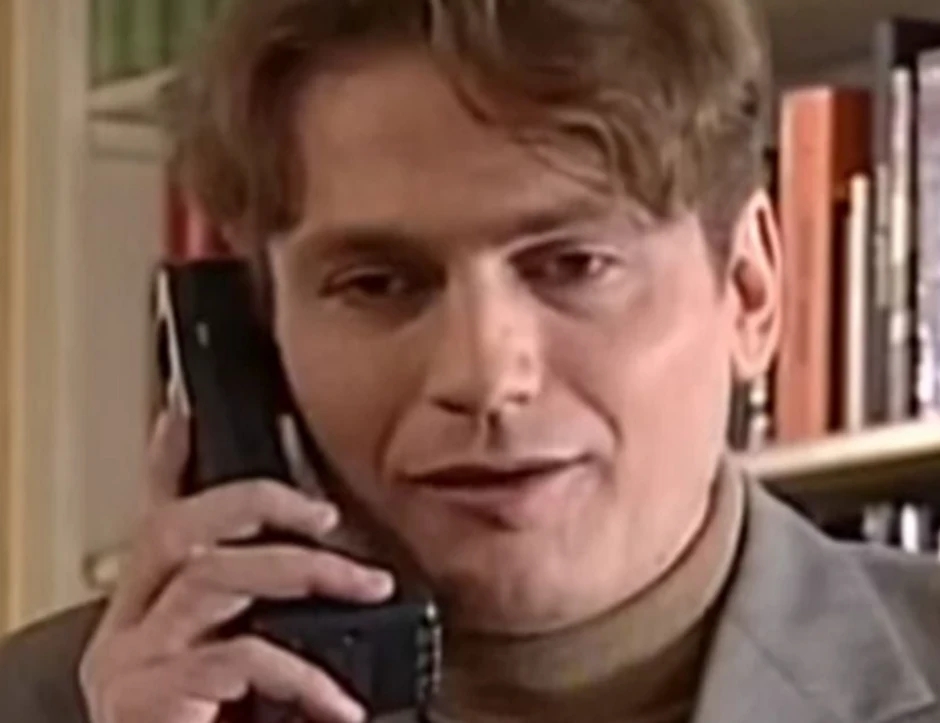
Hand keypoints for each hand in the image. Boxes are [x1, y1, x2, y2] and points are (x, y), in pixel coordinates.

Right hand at [79, 405, 394, 722]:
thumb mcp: (240, 666)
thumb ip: (265, 617)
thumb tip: (340, 578)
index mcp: (148, 608)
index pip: (157, 515)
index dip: (167, 459)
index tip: (187, 411)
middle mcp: (128, 625)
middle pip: (180, 529)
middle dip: (262, 506)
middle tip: (329, 518)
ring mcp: (133, 663)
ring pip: (215, 580)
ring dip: (304, 574)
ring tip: (368, 586)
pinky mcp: (148, 702)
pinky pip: (236, 658)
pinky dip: (300, 671)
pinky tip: (339, 699)